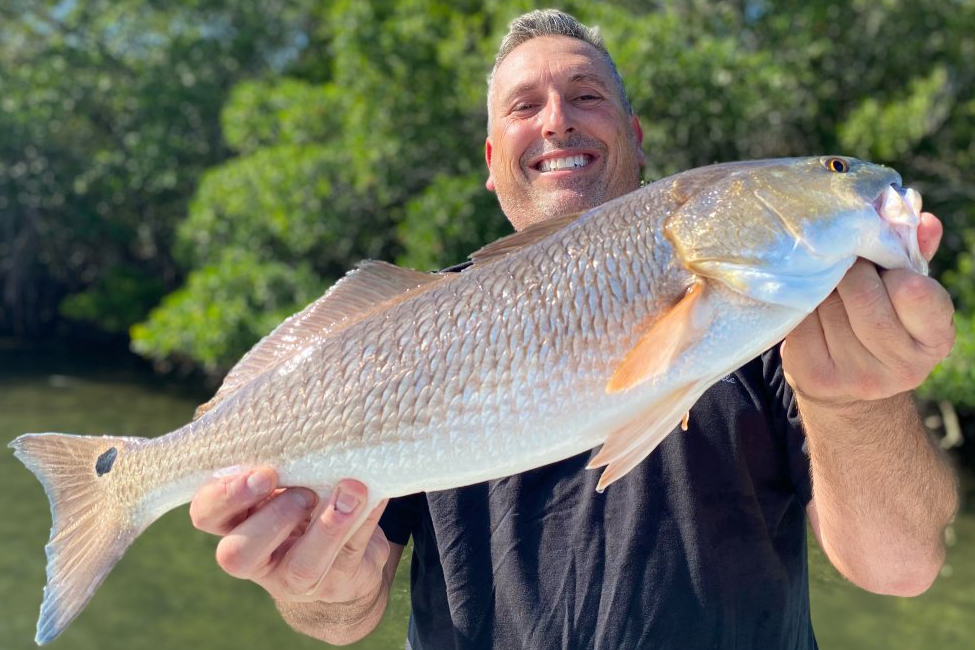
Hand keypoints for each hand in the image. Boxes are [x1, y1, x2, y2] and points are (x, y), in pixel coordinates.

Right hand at [189, 469, 389, 603]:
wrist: (347, 552)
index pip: (206, 514)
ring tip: (350, 491)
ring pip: (300, 568)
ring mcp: (294, 578)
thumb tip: (295, 399)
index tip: (262, 471)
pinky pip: (350, 555)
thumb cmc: (306, 495)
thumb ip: (280, 450)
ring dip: (327, 527)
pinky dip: (366, 520)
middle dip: (270, 520)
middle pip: (235, 555)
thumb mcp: (286, 473)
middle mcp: (256, 557)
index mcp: (234, 521)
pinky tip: (376, 494)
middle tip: (303, 492)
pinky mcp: (335, 583)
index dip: (225, 496)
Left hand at [782, 212, 954, 406]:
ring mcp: (857, 376)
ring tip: (828, 286)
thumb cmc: (882, 324)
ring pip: (827, 304)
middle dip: (851, 270)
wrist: (850, 392)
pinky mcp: (816, 376)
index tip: (884, 266)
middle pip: (862, 292)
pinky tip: (809, 305)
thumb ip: (914, 256)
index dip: (893, 268)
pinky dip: (801, 304)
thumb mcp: (905, 293)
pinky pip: (800, 321)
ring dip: (823, 285)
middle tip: (847, 266)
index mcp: (934, 340)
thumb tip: (923, 219)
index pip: (913, 290)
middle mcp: (902, 366)